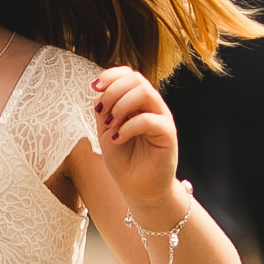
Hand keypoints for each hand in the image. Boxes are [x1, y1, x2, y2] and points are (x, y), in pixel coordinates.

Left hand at [87, 66, 185, 212]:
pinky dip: (128, 127)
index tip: (94, 87)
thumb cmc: (124, 160)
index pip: (129, 74)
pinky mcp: (168, 134)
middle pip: (136, 79)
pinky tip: (118, 139)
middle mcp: (152, 106)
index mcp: (138, 102)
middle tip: (102, 112)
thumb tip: (100, 90)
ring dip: (121, 105)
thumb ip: (104, 109)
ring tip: (110, 124)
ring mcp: (162, 118)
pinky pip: (150, 119)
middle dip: (113, 91)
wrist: (138, 189)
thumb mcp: (106, 130)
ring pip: (145, 93)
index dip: (111, 75)